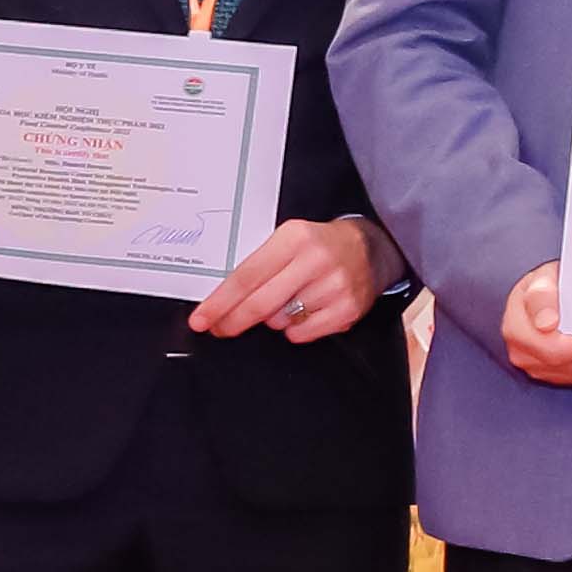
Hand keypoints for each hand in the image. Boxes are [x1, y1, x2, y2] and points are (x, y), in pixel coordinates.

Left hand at [187, 214, 386, 342]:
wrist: (370, 247)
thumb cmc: (319, 245)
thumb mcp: (288, 240)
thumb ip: (259, 264)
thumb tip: (223, 300)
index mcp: (294, 237)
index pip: (246, 276)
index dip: (219, 302)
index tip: (201, 319)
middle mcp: (316, 260)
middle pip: (260, 304)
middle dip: (233, 321)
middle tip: (220, 329)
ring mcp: (334, 286)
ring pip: (280, 321)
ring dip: (273, 319)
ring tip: (288, 301)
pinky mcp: (347, 309)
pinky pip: (302, 334)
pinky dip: (295, 329)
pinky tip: (305, 311)